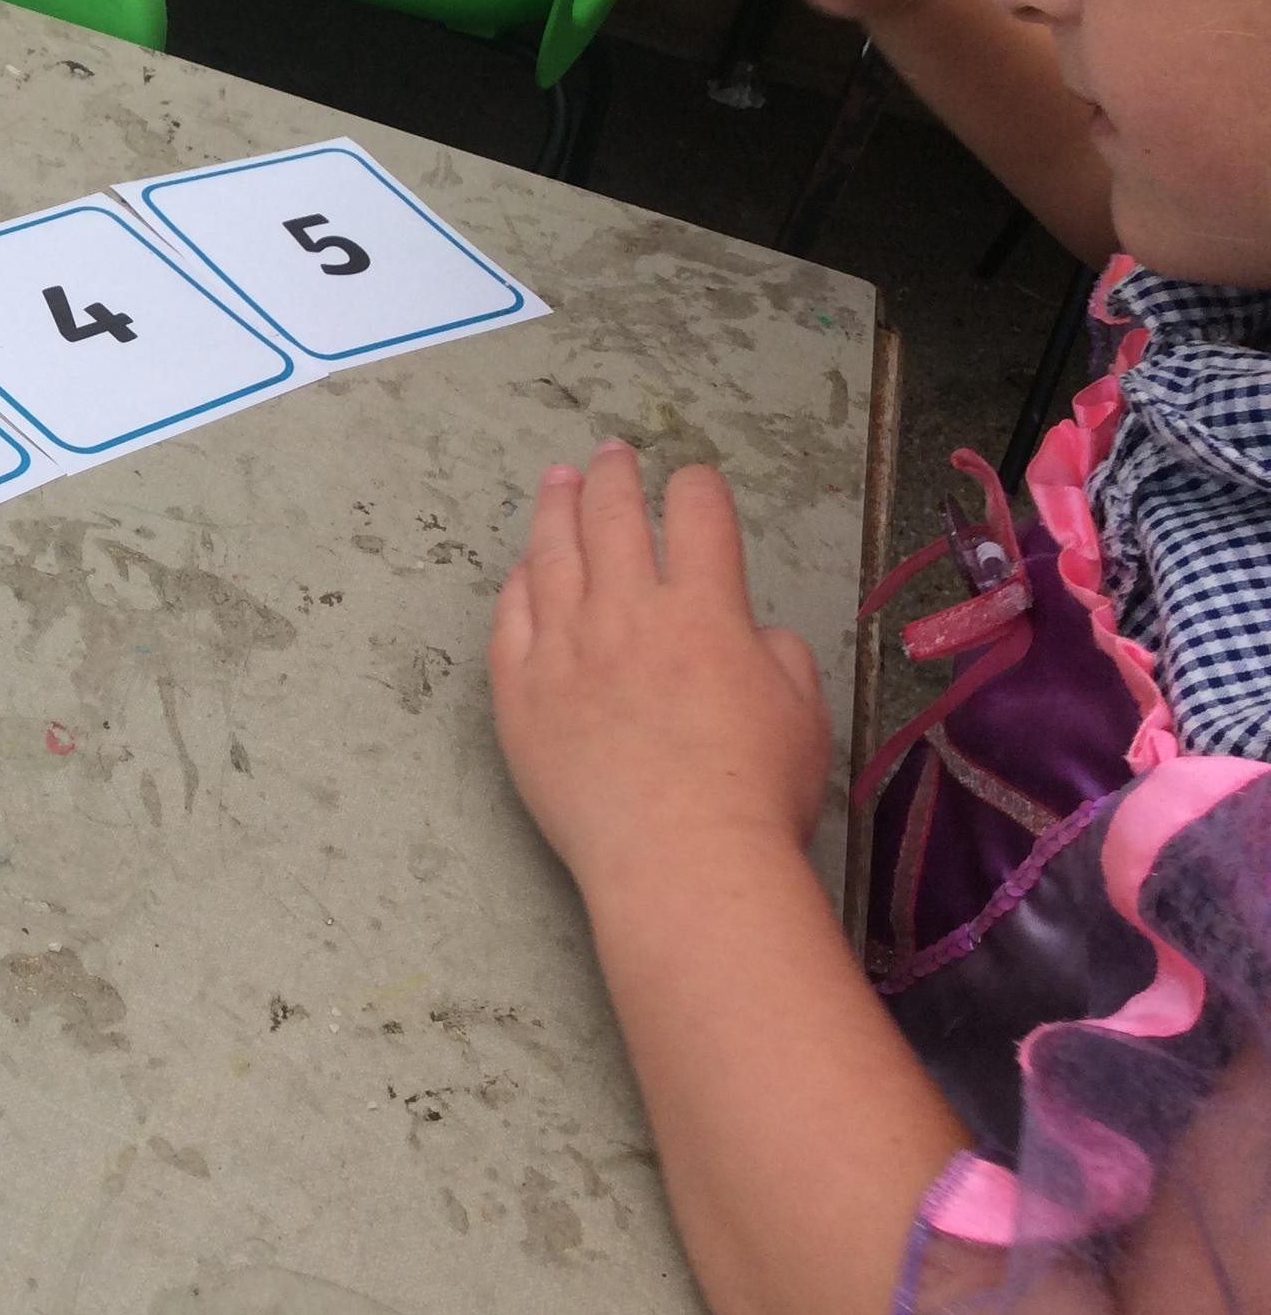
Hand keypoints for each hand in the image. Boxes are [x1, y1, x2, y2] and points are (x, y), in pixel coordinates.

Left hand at [489, 441, 828, 898]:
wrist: (677, 859)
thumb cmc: (753, 795)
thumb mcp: (803, 713)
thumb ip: (777, 655)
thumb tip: (751, 635)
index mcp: (704, 610)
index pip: (698, 515)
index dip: (697, 489)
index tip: (693, 484)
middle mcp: (627, 612)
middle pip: (613, 515)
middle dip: (614, 475)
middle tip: (611, 455)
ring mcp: (564, 648)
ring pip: (552, 554)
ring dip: (556, 507)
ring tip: (557, 482)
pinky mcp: (520, 690)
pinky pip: (510, 617)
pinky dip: (518, 582)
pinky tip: (522, 569)